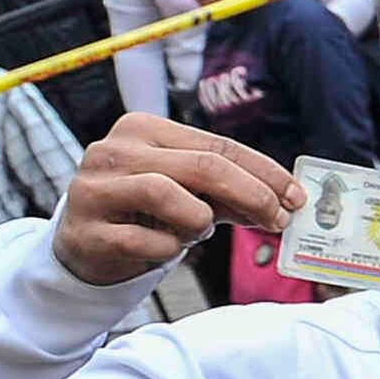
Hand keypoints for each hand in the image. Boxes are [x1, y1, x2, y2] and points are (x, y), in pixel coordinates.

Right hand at [52, 115, 300, 289]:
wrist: (83, 247)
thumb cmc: (144, 213)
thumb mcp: (189, 193)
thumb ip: (231, 193)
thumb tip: (286, 202)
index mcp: (143, 129)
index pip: (218, 145)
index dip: (265, 172)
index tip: (296, 198)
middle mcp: (114, 150)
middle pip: (202, 166)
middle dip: (252, 195)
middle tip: (279, 221)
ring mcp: (94, 188)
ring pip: (168, 195)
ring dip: (198, 221)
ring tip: (195, 232)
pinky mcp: (85, 230)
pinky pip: (145, 241)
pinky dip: (168, 249)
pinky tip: (165, 249)